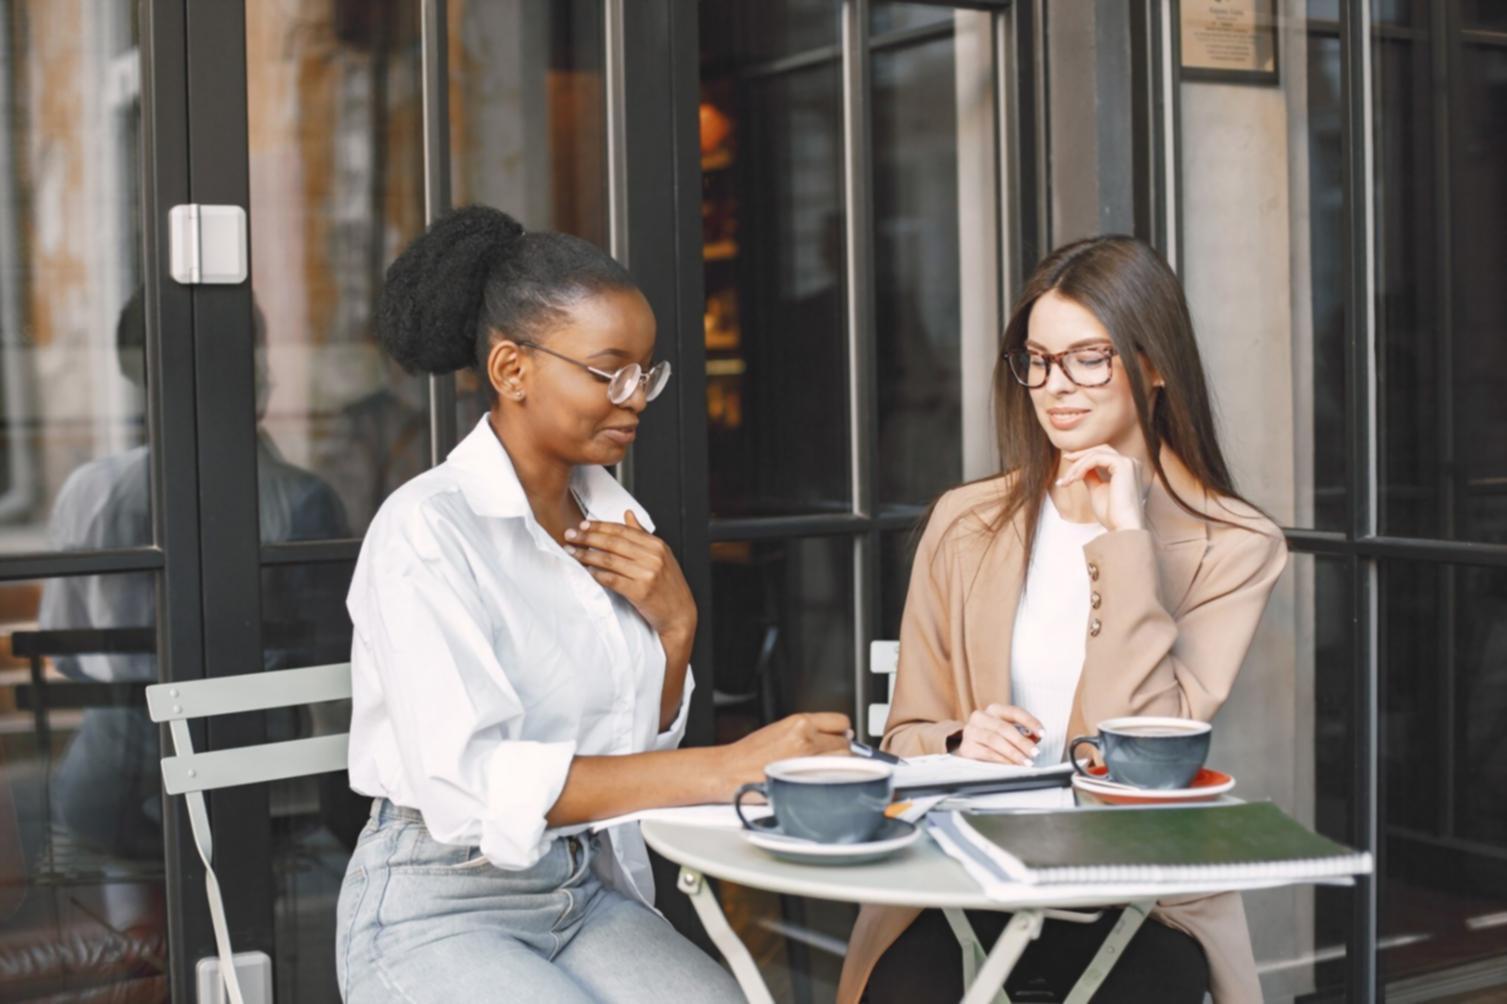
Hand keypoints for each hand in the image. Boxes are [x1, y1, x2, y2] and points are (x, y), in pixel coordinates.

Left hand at [565, 511, 696, 647]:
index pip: (622, 530)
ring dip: (587, 555)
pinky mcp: (640, 592)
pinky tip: (588, 571)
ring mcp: (647, 574)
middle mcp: (653, 557)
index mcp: (657, 545)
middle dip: (588, 537)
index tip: (583, 525)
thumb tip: (628, 514)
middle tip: (570, 535)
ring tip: (572, 552)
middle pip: (613, 542)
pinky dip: (598, 575)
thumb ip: (642, 534)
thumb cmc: (669, 586)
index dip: (600, 526)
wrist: (680, 615)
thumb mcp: (661, 555)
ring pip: (609, 560)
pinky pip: (612, 580)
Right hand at [719, 712, 851, 795]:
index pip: (841, 721)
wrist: (729, 771)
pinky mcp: (806, 780)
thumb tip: (836, 735)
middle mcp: (806, 738)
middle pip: (845, 743)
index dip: (842, 731)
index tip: (840, 737)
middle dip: (840, 750)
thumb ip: (808, 730)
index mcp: (800, 722)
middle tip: (829, 757)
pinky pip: (833, 779)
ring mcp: (808, 760)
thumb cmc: (749, 754)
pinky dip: (832, 780)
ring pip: (844, 762)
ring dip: (839, 766)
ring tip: (824, 770)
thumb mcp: (780, 729)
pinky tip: (820, 781)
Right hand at [956, 704, 1045, 765]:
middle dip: (1022, 741)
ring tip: (1025, 761)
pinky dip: (1001, 760)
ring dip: (1013, 752)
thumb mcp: (1010, 733)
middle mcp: (980, 717)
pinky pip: (986, 753)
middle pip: (1004, 727)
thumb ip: (1024, 733)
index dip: (1030, 721)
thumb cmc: (995, 740)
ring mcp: (971, 731)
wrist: (971, 749)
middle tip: (1035, 752)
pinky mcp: (966, 747)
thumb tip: (1036, 736)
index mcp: (994, 710)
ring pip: (994, 740)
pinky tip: (1012, 765)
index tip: (1042, 733)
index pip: (1014, 712)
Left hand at [1056, 445, 1147, 531]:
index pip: (1103, 455)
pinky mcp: (1123, 465)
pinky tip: (1074, 479)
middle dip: (1079, 456)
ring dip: (1077, 465)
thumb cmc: (1111, 514)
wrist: (1123, 527)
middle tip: (1065, 461)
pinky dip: (1082, 466)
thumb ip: (1090, 476)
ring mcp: (1128, 463)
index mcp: (1126, 469)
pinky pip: (1096, 459)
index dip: (1084, 456)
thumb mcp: (1097, 490)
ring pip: (1095, 454)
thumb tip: (1079, 467)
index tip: (1068, 461)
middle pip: (1099, 450)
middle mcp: (1130, 463)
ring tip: (1067, 480)